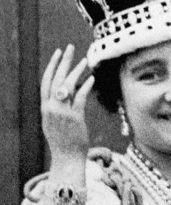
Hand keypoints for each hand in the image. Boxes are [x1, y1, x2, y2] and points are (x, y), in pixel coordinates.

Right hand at [40, 45, 94, 159]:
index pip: (46, 81)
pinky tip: (91, 79)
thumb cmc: (64, 140)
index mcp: (45, 107)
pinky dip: (85, 87)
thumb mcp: (54, 121)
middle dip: (63, 61)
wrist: (66, 157)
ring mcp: (62, 113)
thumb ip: (57, 106)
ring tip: (84, 60)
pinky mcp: (74, 118)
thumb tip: (65, 92)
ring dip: (76, 71)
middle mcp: (51, 108)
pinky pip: (79, 99)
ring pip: (67, 86)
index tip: (58, 53)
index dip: (52, 66)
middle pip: (55, 79)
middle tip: (70, 47)